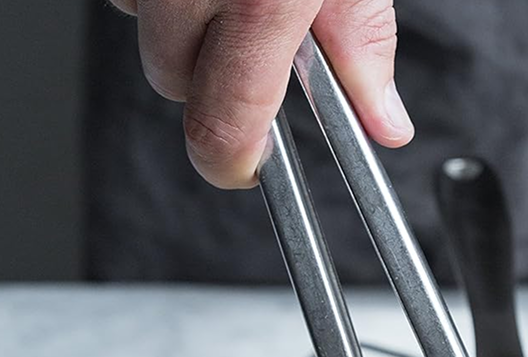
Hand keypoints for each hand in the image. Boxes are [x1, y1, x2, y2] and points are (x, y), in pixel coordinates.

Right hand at [110, 0, 413, 187]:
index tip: (252, 169)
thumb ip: (365, 39)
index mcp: (258, 1)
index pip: (222, 126)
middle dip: (212, 76)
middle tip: (261, 42)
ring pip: (143, 21)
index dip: (234, 163)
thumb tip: (384, 121)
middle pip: (171, 78)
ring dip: (183, 18)